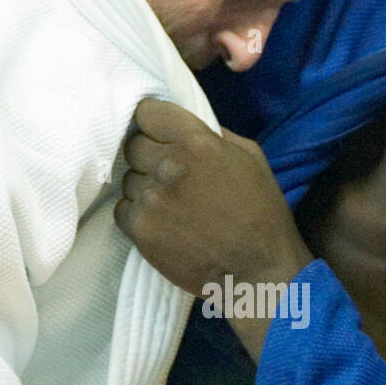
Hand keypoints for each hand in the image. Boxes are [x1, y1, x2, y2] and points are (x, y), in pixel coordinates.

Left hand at [115, 98, 311, 297]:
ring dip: (144, 187)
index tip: (157, 133)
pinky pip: (123, 209)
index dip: (152, 123)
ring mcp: (152, 199)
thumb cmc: (262, 213)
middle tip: (168, 174)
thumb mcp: (250, 158)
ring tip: (172, 205)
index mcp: (197, 142)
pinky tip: (164, 224)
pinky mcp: (140, 229)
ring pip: (128, 179)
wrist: (258, 271)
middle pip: (132, 145)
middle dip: (148, 155)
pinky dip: (139, 214)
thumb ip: (213, 134)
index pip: (147, 113)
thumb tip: (182, 126)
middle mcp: (170, 166)